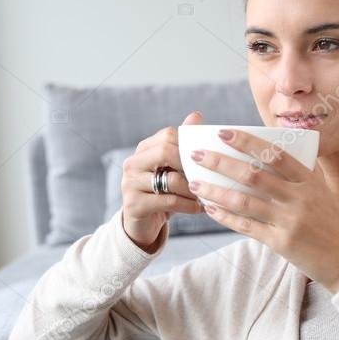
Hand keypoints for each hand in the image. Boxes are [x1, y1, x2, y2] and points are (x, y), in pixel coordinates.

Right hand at [120, 111, 204, 252]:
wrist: (144, 224)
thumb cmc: (164, 192)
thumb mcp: (174, 168)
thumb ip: (183, 143)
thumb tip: (196, 115)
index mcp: (144, 149)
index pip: (168, 135)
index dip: (190, 145)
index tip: (207, 158)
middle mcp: (133, 163)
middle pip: (166, 151)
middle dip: (191, 165)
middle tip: (208, 176)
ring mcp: (130, 183)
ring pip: (171, 180)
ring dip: (194, 189)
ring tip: (207, 194)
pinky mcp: (134, 204)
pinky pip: (169, 201)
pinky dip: (190, 205)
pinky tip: (201, 208)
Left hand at [188, 128, 338, 292]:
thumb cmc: (330, 221)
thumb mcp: (319, 192)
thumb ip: (296, 175)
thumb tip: (264, 154)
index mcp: (308, 179)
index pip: (274, 153)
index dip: (246, 141)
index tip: (222, 132)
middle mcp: (299, 197)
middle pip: (253, 174)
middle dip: (220, 163)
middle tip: (197, 155)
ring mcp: (290, 220)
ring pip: (244, 201)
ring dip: (215, 191)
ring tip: (195, 183)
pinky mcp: (282, 242)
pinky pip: (247, 227)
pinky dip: (226, 217)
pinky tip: (210, 209)